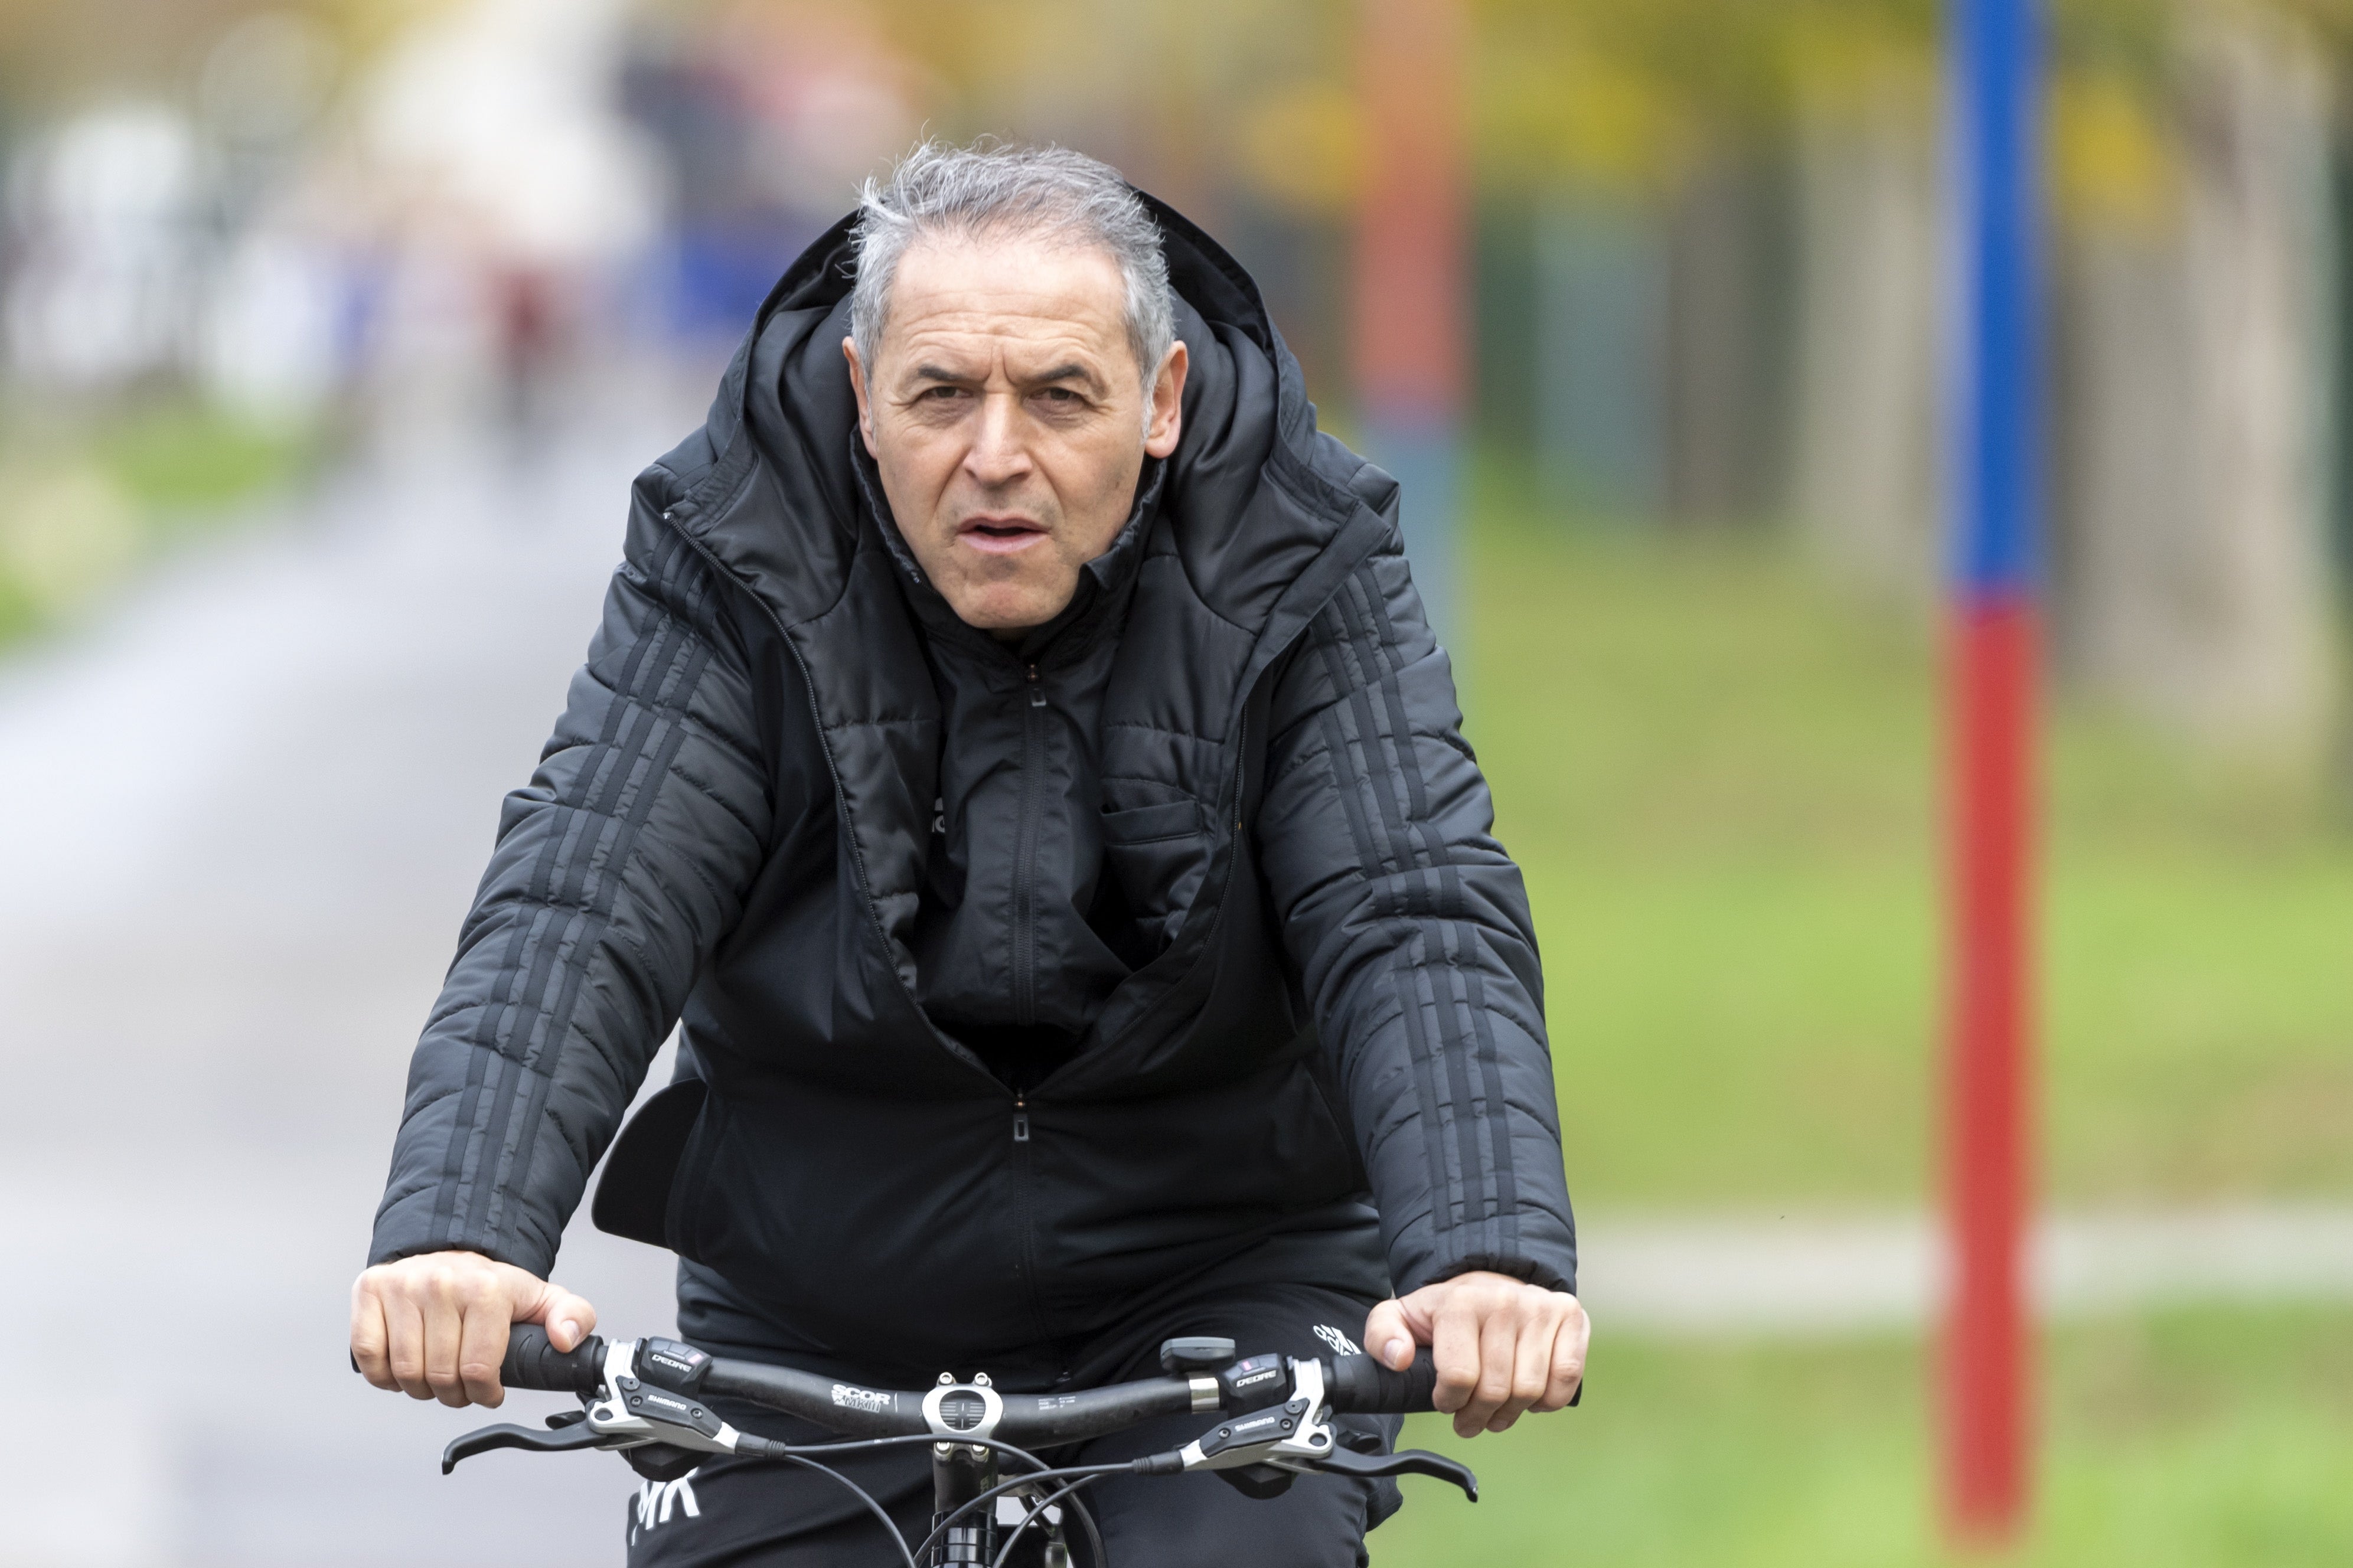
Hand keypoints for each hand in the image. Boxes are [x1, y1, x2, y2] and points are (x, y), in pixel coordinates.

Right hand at [351, 1250, 597, 1408]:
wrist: (449, 1251)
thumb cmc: (491, 1286)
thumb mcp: (542, 1298)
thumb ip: (573, 1317)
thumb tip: (565, 1339)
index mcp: (486, 1288)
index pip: (479, 1369)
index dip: (485, 1394)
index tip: (489, 1392)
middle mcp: (441, 1282)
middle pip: (441, 1376)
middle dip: (454, 1395)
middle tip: (461, 1386)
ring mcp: (402, 1284)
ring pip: (405, 1372)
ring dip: (420, 1389)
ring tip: (436, 1376)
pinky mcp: (370, 1290)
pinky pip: (369, 1356)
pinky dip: (384, 1375)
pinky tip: (404, 1365)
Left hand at [1363, 1270, 1587, 1437]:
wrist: (1489, 1284)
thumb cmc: (1444, 1313)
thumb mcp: (1399, 1317)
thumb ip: (1383, 1336)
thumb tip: (1400, 1358)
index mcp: (1460, 1302)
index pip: (1459, 1377)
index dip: (1449, 1402)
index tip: (1445, 1401)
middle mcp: (1503, 1301)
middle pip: (1496, 1390)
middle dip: (1478, 1417)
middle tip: (1470, 1419)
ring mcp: (1540, 1307)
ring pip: (1530, 1391)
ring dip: (1510, 1414)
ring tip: (1496, 1411)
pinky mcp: (1570, 1317)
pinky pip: (1566, 1379)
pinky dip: (1548, 1400)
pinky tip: (1529, 1396)